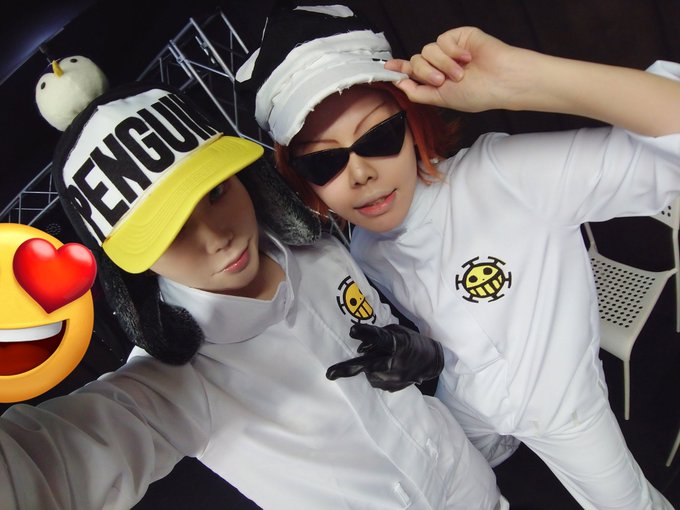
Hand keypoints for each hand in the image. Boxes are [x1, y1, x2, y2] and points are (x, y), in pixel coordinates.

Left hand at [326, 323, 443, 391]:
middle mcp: (396, 363)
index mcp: (399, 345)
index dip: (367, 334)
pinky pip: (376, 381)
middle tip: (329, 374)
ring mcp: (395, 379)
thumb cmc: (412, 342)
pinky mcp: (393, 388)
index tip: (353, 331)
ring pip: (369, 374)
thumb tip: (360, 348)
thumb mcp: (397, 332)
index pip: (381, 339)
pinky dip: (376, 374)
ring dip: (368, 367)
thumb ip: (379, 338)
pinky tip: (386, 369)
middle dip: (348, 369)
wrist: (431, 361)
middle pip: (368, 366)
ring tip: (380, 361)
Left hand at [385, 26, 522, 111]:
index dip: (399, 69)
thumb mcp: (441, 99)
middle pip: (416, 61)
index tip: (388, 67)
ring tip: (460, 74)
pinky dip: (452, 52)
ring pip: (427, 51)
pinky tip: (467, 58)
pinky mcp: (458, 37)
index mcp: (437, 81)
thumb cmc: (478, 94)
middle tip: (442, 81)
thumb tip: (399, 83)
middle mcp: (440, 65)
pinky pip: (442, 41)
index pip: (412, 73)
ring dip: (442, 64)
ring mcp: (449, 50)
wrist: (501, 81)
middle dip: (425, 72)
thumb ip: (418, 92)